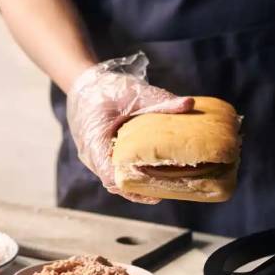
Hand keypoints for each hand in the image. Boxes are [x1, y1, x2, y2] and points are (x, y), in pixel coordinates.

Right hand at [67, 52, 193, 203]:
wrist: (84, 84)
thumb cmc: (108, 88)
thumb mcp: (135, 92)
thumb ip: (160, 101)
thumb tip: (190, 104)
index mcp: (95, 140)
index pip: (111, 174)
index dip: (133, 184)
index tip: (155, 186)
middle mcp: (90, 154)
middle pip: (115, 183)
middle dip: (139, 189)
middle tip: (167, 190)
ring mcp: (92, 158)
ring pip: (114, 181)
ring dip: (135, 184)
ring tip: (162, 187)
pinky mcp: (98, 157)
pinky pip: (113, 172)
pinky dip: (131, 174)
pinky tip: (152, 174)